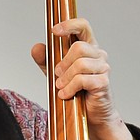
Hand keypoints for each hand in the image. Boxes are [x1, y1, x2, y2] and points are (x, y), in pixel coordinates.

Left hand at [31, 18, 133, 139]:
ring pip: (81, 64)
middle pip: (79, 47)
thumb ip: (46, 60)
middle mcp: (98, 54)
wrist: (90, 115)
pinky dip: (70, 88)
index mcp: (88, 47)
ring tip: (61, 87)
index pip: (83, 26)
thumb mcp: (56, 74)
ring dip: (65, 77)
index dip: (69, 24)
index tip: (54, 30)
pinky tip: (65, 94)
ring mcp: (103, 68)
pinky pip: (83, 79)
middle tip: (57, 74)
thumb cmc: (76, 91)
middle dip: (63, 62)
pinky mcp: (103, 82)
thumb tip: (36, 47)